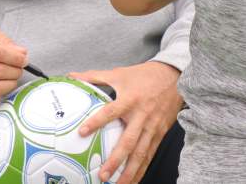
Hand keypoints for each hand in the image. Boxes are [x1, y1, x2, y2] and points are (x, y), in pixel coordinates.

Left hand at [69, 61, 182, 183]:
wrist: (172, 76)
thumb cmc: (142, 75)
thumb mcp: (119, 73)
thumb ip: (95, 76)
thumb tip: (72, 75)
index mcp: (129, 100)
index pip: (110, 112)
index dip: (96, 122)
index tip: (82, 132)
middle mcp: (141, 116)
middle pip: (128, 142)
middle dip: (115, 161)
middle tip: (102, 174)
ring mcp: (152, 127)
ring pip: (141, 154)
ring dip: (129, 172)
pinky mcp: (160, 134)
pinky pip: (150, 155)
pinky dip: (142, 169)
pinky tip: (134, 180)